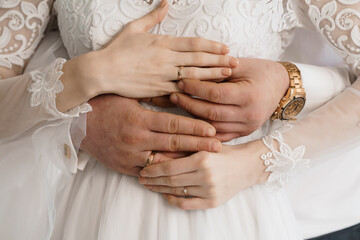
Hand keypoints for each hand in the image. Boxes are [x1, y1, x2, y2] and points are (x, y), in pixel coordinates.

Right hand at [80, 94, 221, 175]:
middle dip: (198, 145)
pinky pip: (148, 171)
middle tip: (218, 147)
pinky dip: (164, 171)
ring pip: (164, 160)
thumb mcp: (129, 96)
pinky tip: (180, 171)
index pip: (174, 124)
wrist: (78, 124)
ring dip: (185, 160)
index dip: (195, 127)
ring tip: (204, 160)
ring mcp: (131, 155)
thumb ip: (153, 98)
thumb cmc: (105, 105)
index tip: (212, 129)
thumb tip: (177, 94)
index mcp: (139, 119)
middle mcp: (137, 139)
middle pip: (174, 143)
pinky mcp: (125, 167)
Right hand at [84, 0, 236, 95]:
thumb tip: (165, 2)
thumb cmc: (117, 50)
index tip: (225, 48)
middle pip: (198, 58)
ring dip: (213, 74)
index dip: (212, 46)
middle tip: (235, 62)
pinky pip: (181, 89)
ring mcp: (163, 75)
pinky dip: (195, 89)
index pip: (193, 43)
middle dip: (219, 60)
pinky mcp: (158, 89)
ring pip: (193, 74)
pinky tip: (208, 91)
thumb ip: (153, 17)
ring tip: (228, 74)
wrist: (103, 72)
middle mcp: (166, 59)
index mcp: (162, 42)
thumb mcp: (134, 29)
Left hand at [138, 141, 268, 209]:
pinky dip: (173, 200)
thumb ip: (181, 150)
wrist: (247, 165)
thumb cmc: (223, 152)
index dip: (153, 170)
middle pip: (170, 181)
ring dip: (160, 189)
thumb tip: (156, 156)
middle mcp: (205, 176)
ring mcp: (209, 191)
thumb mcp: (203, 146)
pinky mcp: (213, 202)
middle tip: (141, 178)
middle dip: (152, 180)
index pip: (169, 168)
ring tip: (150, 185)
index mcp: (202, 159)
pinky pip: (187, 204)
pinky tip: (165, 195)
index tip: (142, 170)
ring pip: (177, 192)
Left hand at [169, 58, 288, 141]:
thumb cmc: (260, 71)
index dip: (195, 89)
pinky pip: (220, 136)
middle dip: (189, 104)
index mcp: (249, 95)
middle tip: (174, 95)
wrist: (281, 87)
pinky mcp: (244, 133)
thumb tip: (190, 73)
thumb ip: (218, 70)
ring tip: (180, 107)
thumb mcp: (241, 65)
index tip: (180, 82)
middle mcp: (249, 115)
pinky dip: (205, 132)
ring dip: (194, 118)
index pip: (215, 94)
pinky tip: (191, 124)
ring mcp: (247, 127)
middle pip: (211, 113)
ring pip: (213, 127)